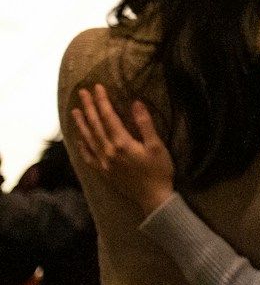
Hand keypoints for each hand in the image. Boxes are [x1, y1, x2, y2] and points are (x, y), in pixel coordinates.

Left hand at [69, 85, 174, 217]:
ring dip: (81, 124)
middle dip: (89, 108)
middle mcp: (108, 152)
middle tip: (82, 93)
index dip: (102, 101)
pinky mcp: (102, 171)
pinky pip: (88, 156)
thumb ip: (145, 124)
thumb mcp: (157, 145)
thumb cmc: (159, 170)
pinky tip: (79, 138)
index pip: (108, 117)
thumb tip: (136, 103)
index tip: (97, 87)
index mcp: (122, 143)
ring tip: (75, 111)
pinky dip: (82, 145)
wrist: (152, 197)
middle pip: (95, 125)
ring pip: (88, 139)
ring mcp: (103, 162)